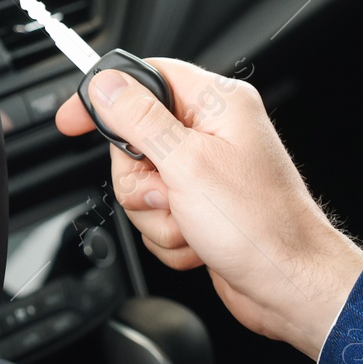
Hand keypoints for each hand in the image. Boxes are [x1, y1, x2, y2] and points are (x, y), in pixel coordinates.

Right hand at [55, 58, 362, 358]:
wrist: (290, 285)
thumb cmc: (261, 226)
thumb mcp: (187, 164)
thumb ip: (139, 120)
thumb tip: (105, 85)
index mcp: (216, 105)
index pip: (144, 78)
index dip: (105, 96)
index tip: (72, 119)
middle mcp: (212, 134)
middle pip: (133, 140)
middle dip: (141, 181)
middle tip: (167, 193)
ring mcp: (205, 173)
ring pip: (141, 185)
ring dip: (156, 215)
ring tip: (190, 223)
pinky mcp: (200, 207)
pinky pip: (156, 215)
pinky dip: (169, 235)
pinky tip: (198, 241)